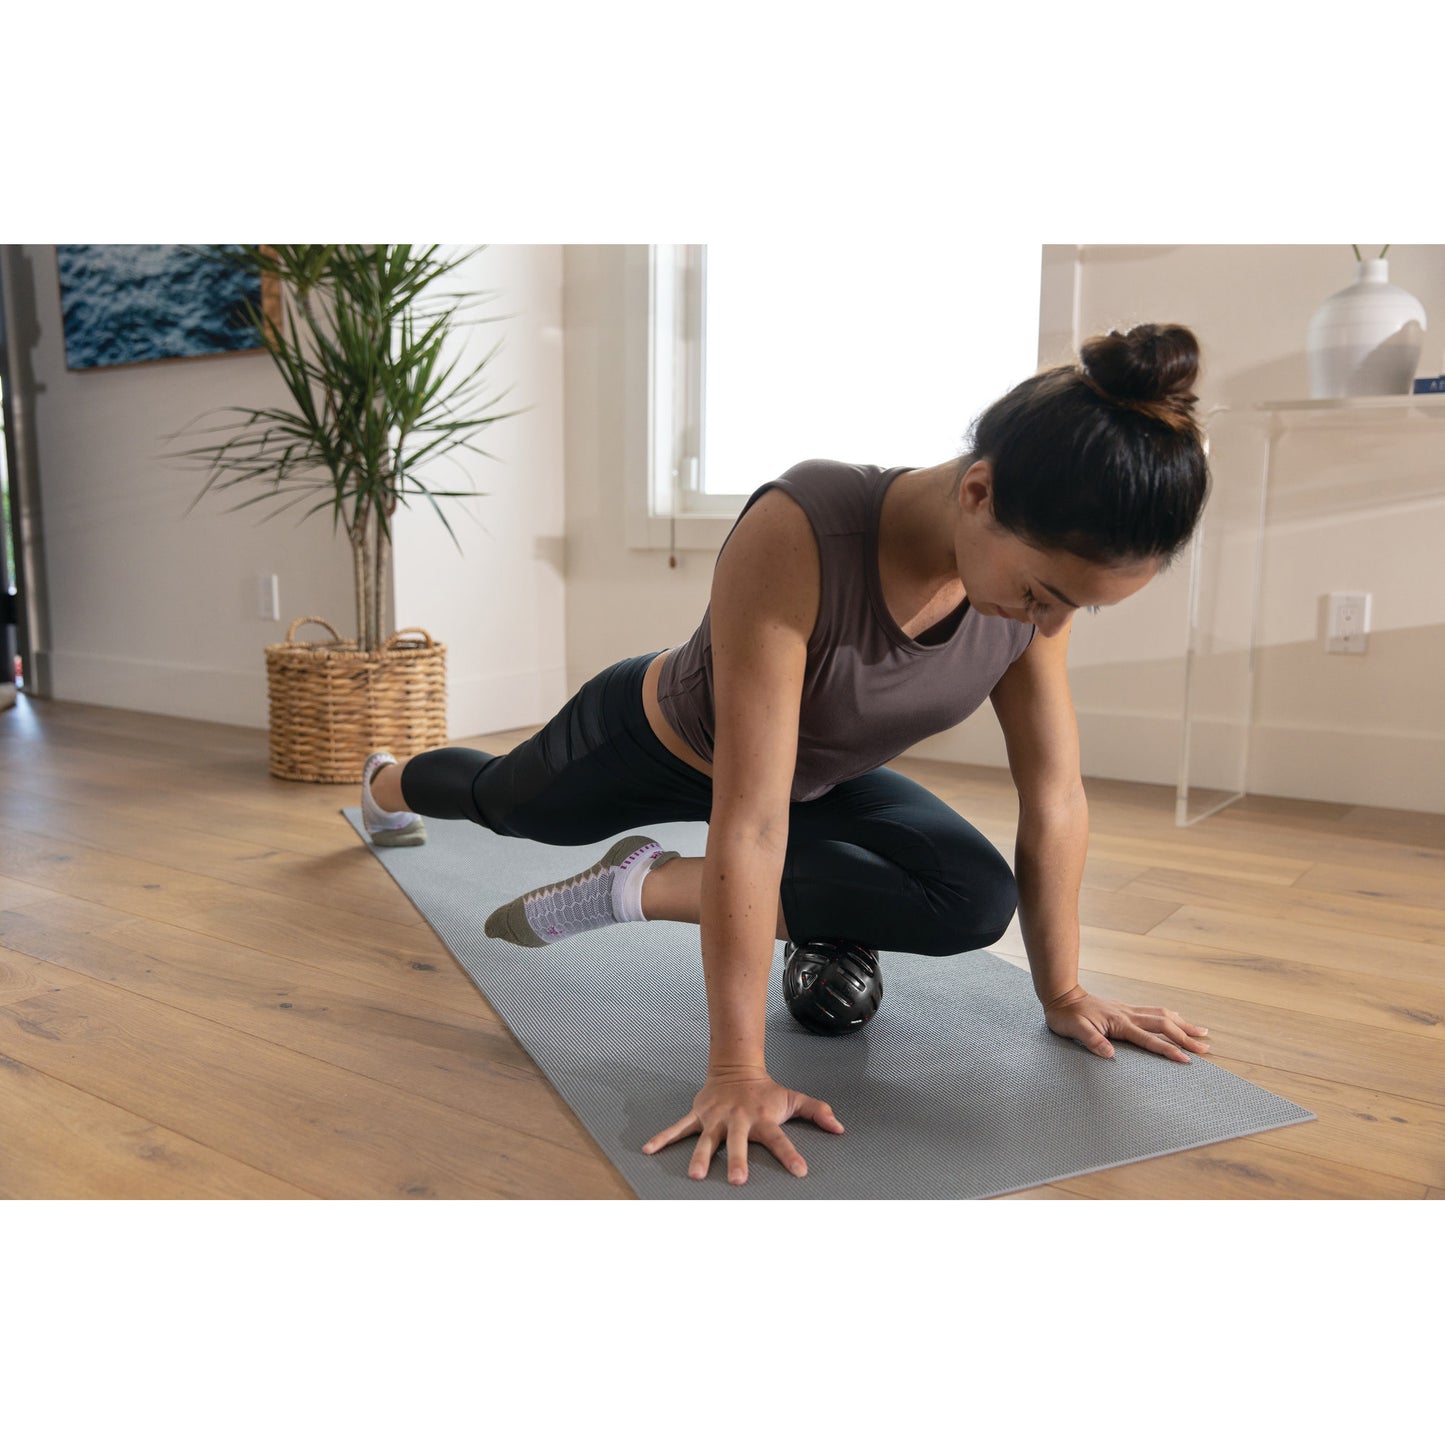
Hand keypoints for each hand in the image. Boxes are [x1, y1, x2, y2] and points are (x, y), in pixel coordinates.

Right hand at [640, 1064, 844, 1184]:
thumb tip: (841, 1128)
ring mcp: (715, 1119)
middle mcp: (738, 1120)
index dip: (790, 1155)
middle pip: (738, 1143)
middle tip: (738, 1181)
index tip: (800, 1171)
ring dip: (701, 1157)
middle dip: (737, 1160)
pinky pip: (678, 1128)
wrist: (735, 1069)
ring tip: (696, 1176)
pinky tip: (648, 1150)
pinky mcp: (698, 1116)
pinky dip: (662, 1138)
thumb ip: (817, 1112)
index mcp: (763, 1119)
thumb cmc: (766, 1091)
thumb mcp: (793, 1099)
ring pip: (706, 1140)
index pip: (779, 1140)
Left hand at [1043, 986, 1209, 1064]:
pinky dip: (1170, 1016)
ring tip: (1201, 1031)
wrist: (1061, 996)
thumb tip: (1109, 1053)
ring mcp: (1128, 1010)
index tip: (1186, 1059)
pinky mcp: (1125, 1009)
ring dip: (1182, 1023)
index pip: (1149, 1039)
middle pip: (1164, 1025)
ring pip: (1162, 1015)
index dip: (1168, 1050)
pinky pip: (1153, 1011)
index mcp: (1119, 1023)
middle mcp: (1128, 1014)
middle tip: (1205, 1048)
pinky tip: (1176, 1018)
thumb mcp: (1074, 1030)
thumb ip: (1092, 1041)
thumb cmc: (1066, 1016)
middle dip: (1185, 1037)